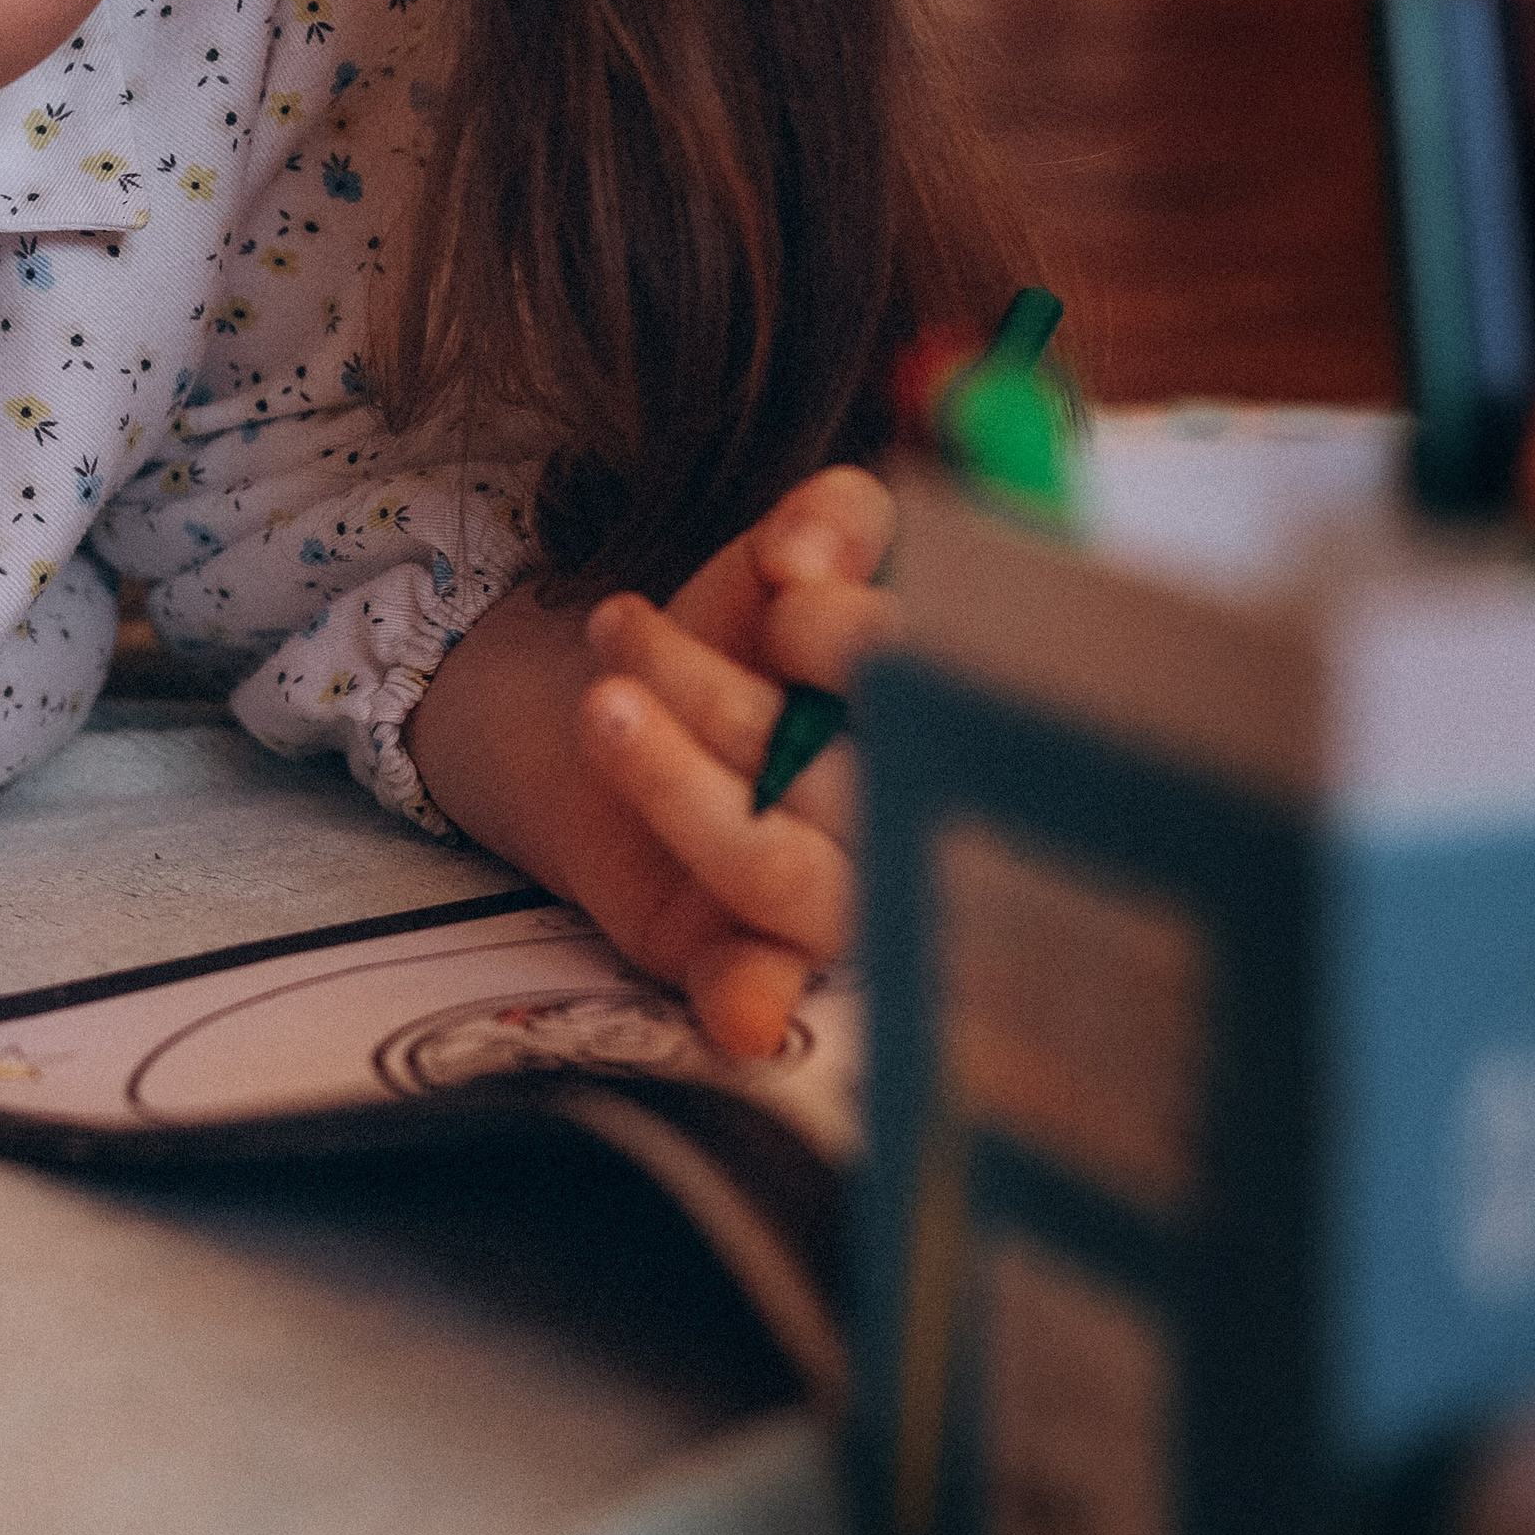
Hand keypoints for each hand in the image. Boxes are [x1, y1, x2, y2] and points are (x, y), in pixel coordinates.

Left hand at [577, 467, 895, 1056]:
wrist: (612, 705)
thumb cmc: (732, 633)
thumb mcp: (785, 556)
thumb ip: (832, 520)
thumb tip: (807, 558)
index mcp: (936, 716)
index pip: (925, 688)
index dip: (852, 639)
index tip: (780, 588)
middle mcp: (900, 814)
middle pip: (837, 778)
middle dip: (723, 699)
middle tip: (625, 632)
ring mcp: (835, 896)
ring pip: (783, 871)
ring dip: (681, 791)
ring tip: (599, 706)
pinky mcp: (750, 954)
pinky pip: (765, 989)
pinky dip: (750, 997)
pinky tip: (737, 1013)